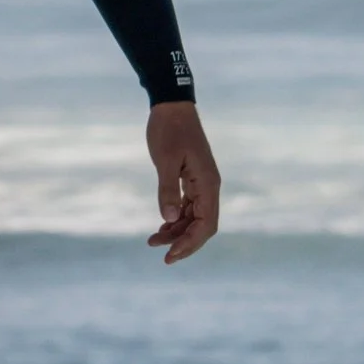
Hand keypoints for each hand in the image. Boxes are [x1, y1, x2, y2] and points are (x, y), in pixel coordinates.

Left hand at [144, 101, 220, 262]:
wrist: (171, 106)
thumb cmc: (168, 130)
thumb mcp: (165, 160)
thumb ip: (167, 190)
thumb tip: (171, 220)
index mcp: (208, 184)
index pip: (206, 224)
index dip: (190, 243)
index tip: (171, 255)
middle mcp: (209, 186)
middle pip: (203, 225)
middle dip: (184, 242)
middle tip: (162, 256)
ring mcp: (201, 183)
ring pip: (194, 217)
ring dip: (177, 231)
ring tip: (153, 242)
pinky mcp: (191, 179)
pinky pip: (188, 206)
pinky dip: (176, 218)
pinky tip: (162, 226)